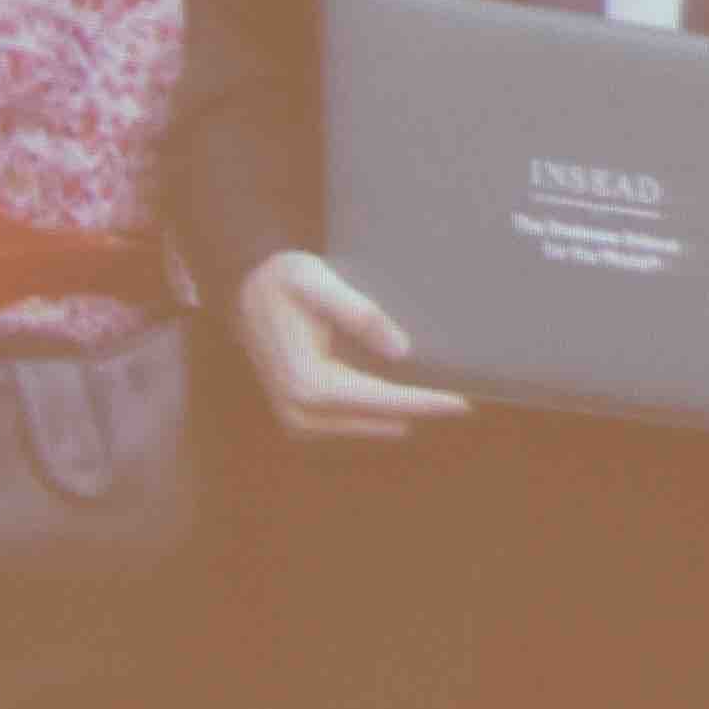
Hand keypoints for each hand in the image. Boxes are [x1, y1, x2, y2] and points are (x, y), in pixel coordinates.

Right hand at [234, 251, 472, 441]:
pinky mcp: (299, 418)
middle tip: (463, 404)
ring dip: (400, 415)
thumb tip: (401, 351)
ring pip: (363, 427)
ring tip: (440, 403)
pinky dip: (376, 416)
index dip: (421, 402)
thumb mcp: (318, 281)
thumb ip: (359, 313)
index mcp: (307, 382)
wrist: (245, 290)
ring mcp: (297, 419)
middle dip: (418, 411)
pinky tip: (403, 404)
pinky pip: (348, 424)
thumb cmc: (283, 282)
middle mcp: (300, 410)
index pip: (378, 399)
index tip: (460, 404)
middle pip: (375, 418)